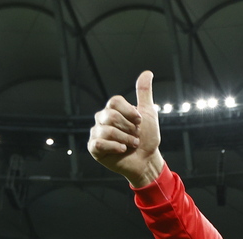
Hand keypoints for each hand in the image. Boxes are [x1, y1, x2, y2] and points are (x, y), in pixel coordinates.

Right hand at [89, 71, 164, 187]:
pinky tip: (122, 150)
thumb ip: (144, 93)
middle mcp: (102, 120)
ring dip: (126, 140)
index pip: (114, 101)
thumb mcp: (148, 113)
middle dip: (129, 129)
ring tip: (131, 145)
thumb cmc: (146, 138)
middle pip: (111, 116)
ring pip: (107, 130)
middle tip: (135, 136)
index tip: (140, 122)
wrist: (146, 160)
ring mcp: (96, 134)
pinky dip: (114, 147)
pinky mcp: (94, 148)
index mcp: (112, 110)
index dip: (130, 112)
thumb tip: (147, 73)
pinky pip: (99, 143)